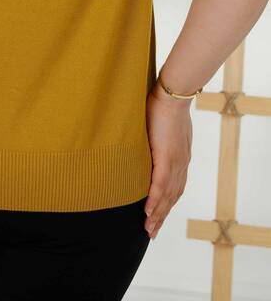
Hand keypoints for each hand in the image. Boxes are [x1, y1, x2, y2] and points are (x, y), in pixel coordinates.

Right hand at [144, 81, 191, 238]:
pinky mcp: (166, 158)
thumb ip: (158, 137)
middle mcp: (180, 164)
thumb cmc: (165, 104)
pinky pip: (159, 185)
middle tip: (151, 232)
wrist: (173, 95)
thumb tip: (147, 139)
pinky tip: (147, 211)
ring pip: (167, 196)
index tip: (159, 216)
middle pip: (172, 197)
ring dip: (157, 214)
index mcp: (180, 157)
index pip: (175, 187)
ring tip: (148, 229)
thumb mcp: (164, 125)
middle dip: (162, 217)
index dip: (167, 203)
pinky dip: (154, 200)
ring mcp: (175, 162)